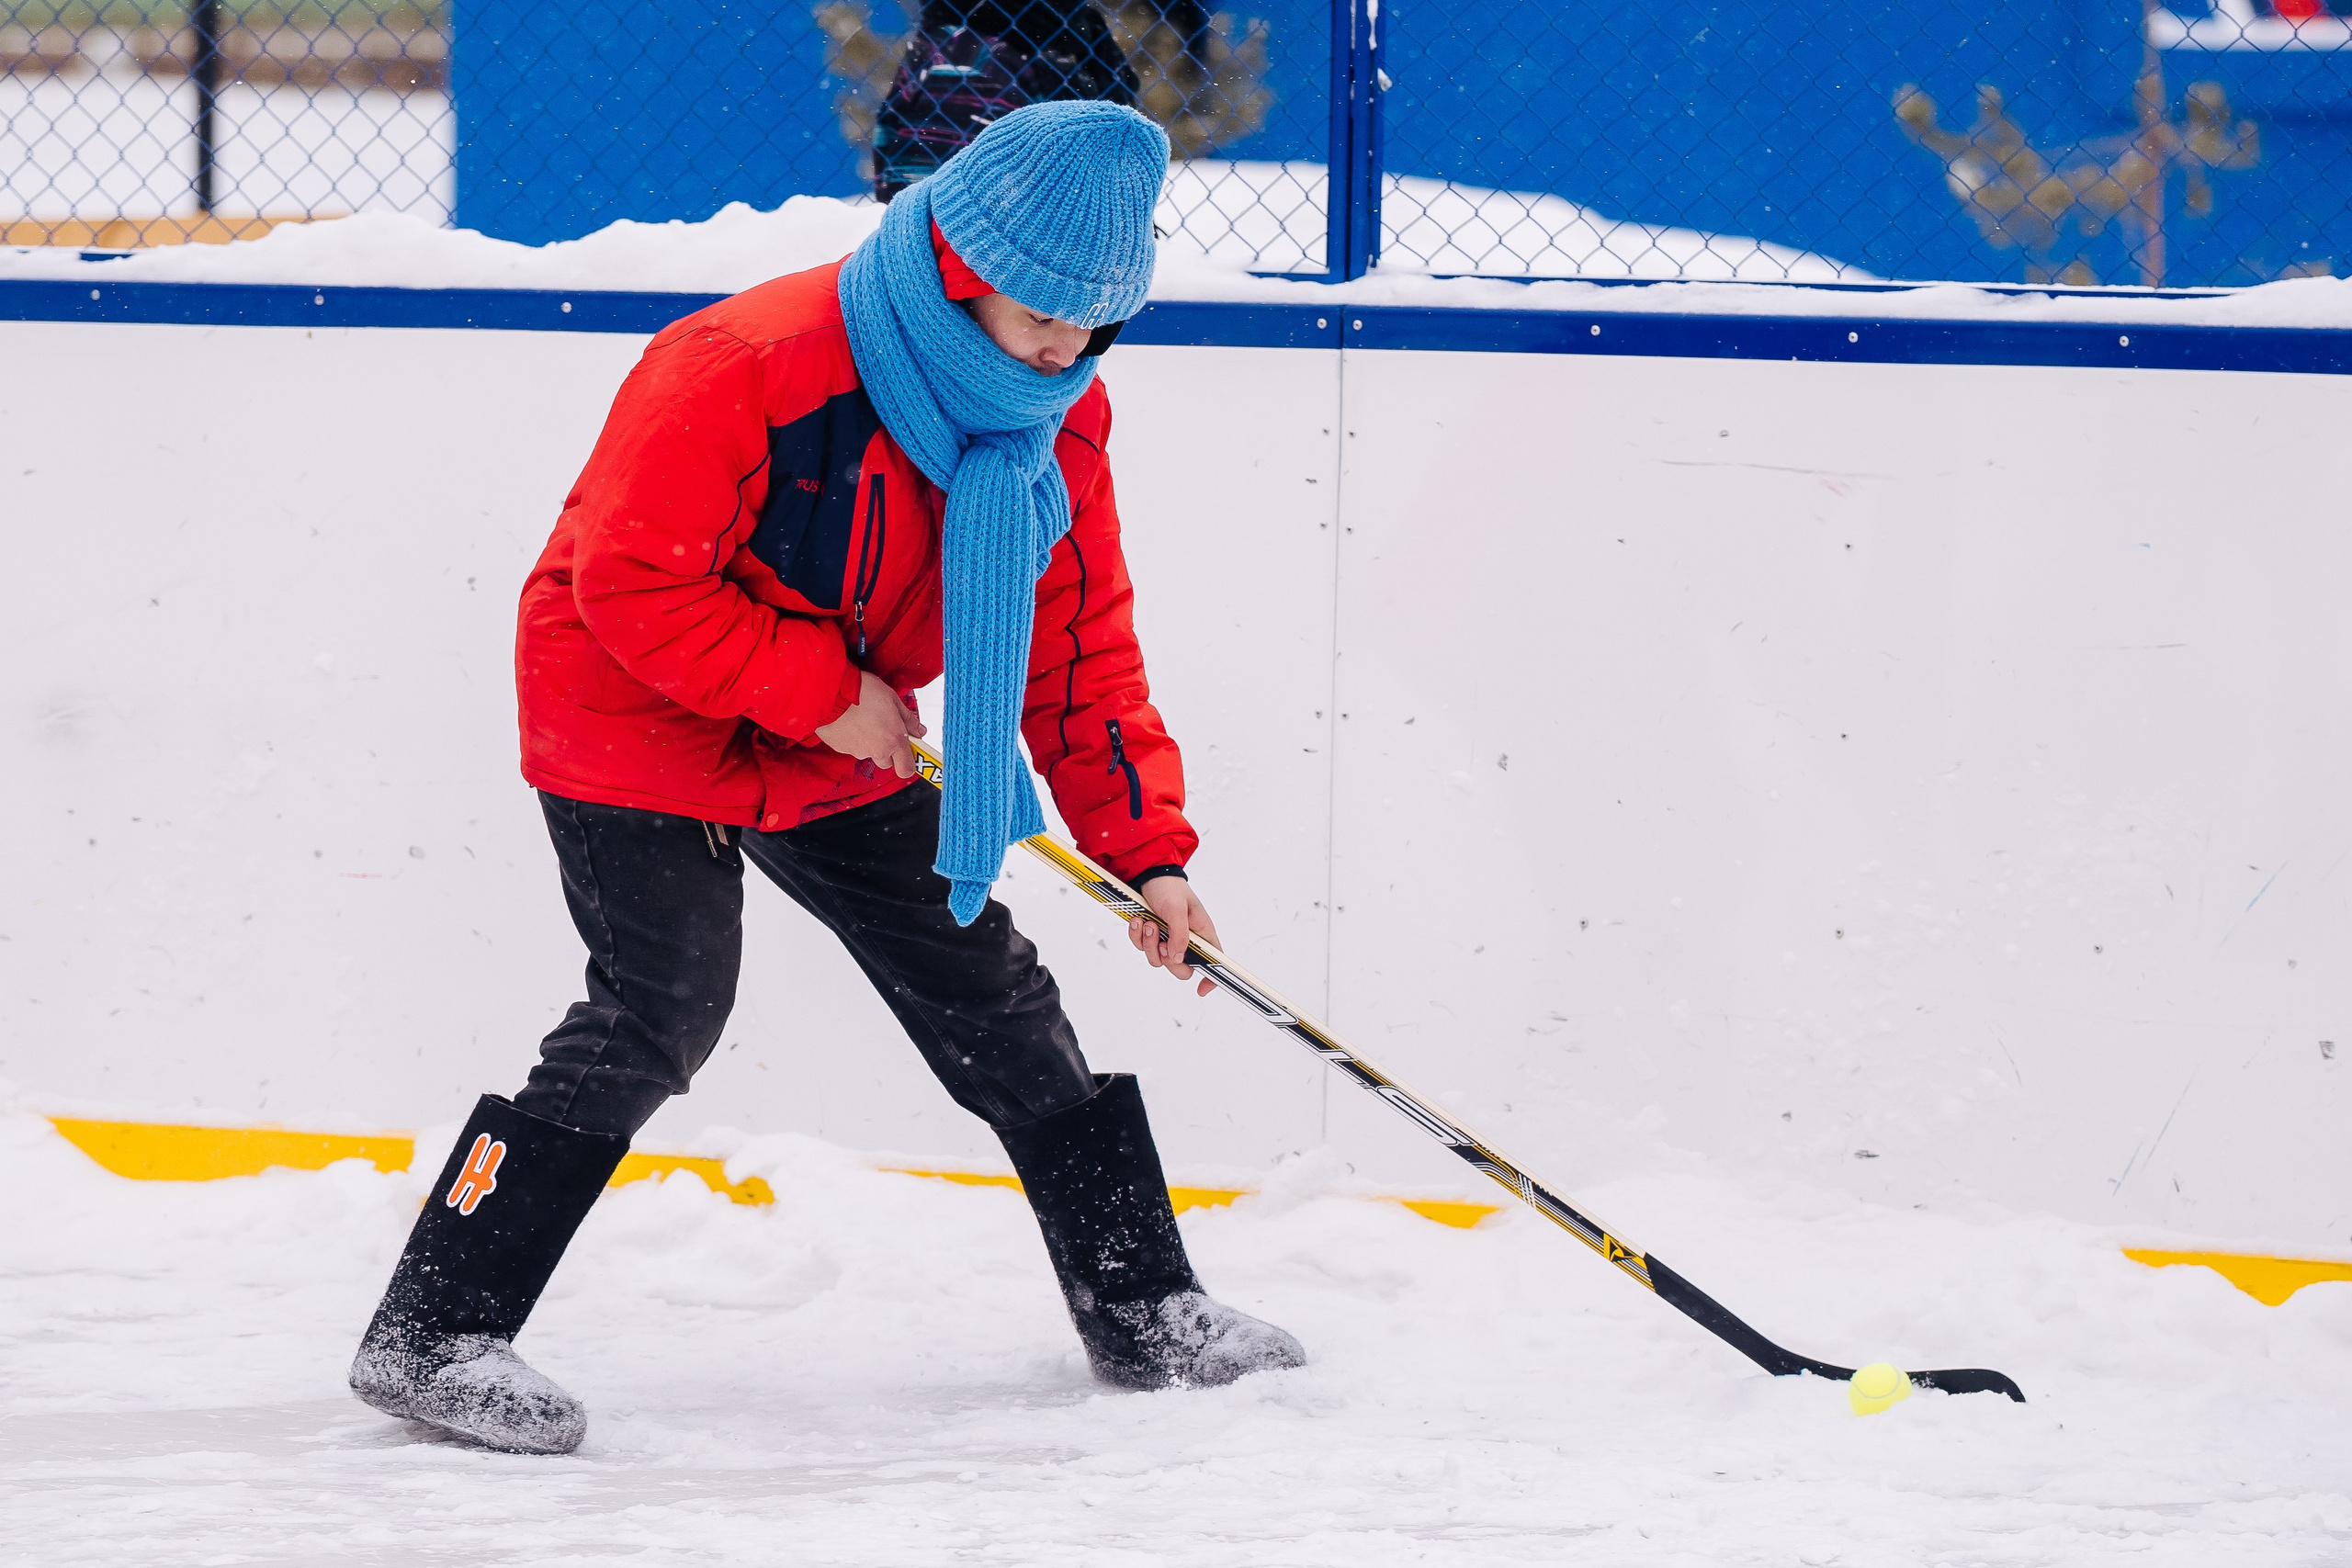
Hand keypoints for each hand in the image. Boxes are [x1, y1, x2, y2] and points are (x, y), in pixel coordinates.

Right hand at [813, 671, 924, 777]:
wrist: (831, 691)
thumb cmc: (862, 691)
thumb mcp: (892, 698)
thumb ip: (908, 719)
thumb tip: (918, 730)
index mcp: (894, 739)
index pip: (906, 769)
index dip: (908, 763)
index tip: (908, 752)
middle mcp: (876, 750)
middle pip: (886, 762)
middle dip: (887, 750)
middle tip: (883, 729)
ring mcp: (857, 751)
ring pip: (868, 753)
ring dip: (868, 742)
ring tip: (864, 719)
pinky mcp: (840, 748)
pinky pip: (851, 747)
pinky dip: (852, 738)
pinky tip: (850, 721)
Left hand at [1128, 876, 1219, 997]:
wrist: (1148, 875)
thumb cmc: (1169, 887)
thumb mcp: (1176, 909)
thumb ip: (1180, 935)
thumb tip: (1177, 959)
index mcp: (1202, 933)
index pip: (1214, 961)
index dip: (1211, 978)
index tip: (1202, 989)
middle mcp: (1187, 940)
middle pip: (1181, 968)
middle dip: (1166, 957)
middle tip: (1160, 938)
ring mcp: (1168, 939)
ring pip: (1157, 960)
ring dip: (1148, 943)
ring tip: (1147, 922)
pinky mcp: (1152, 936)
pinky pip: (1142, 948)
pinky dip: (1137, 936)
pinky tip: (1138, 920)